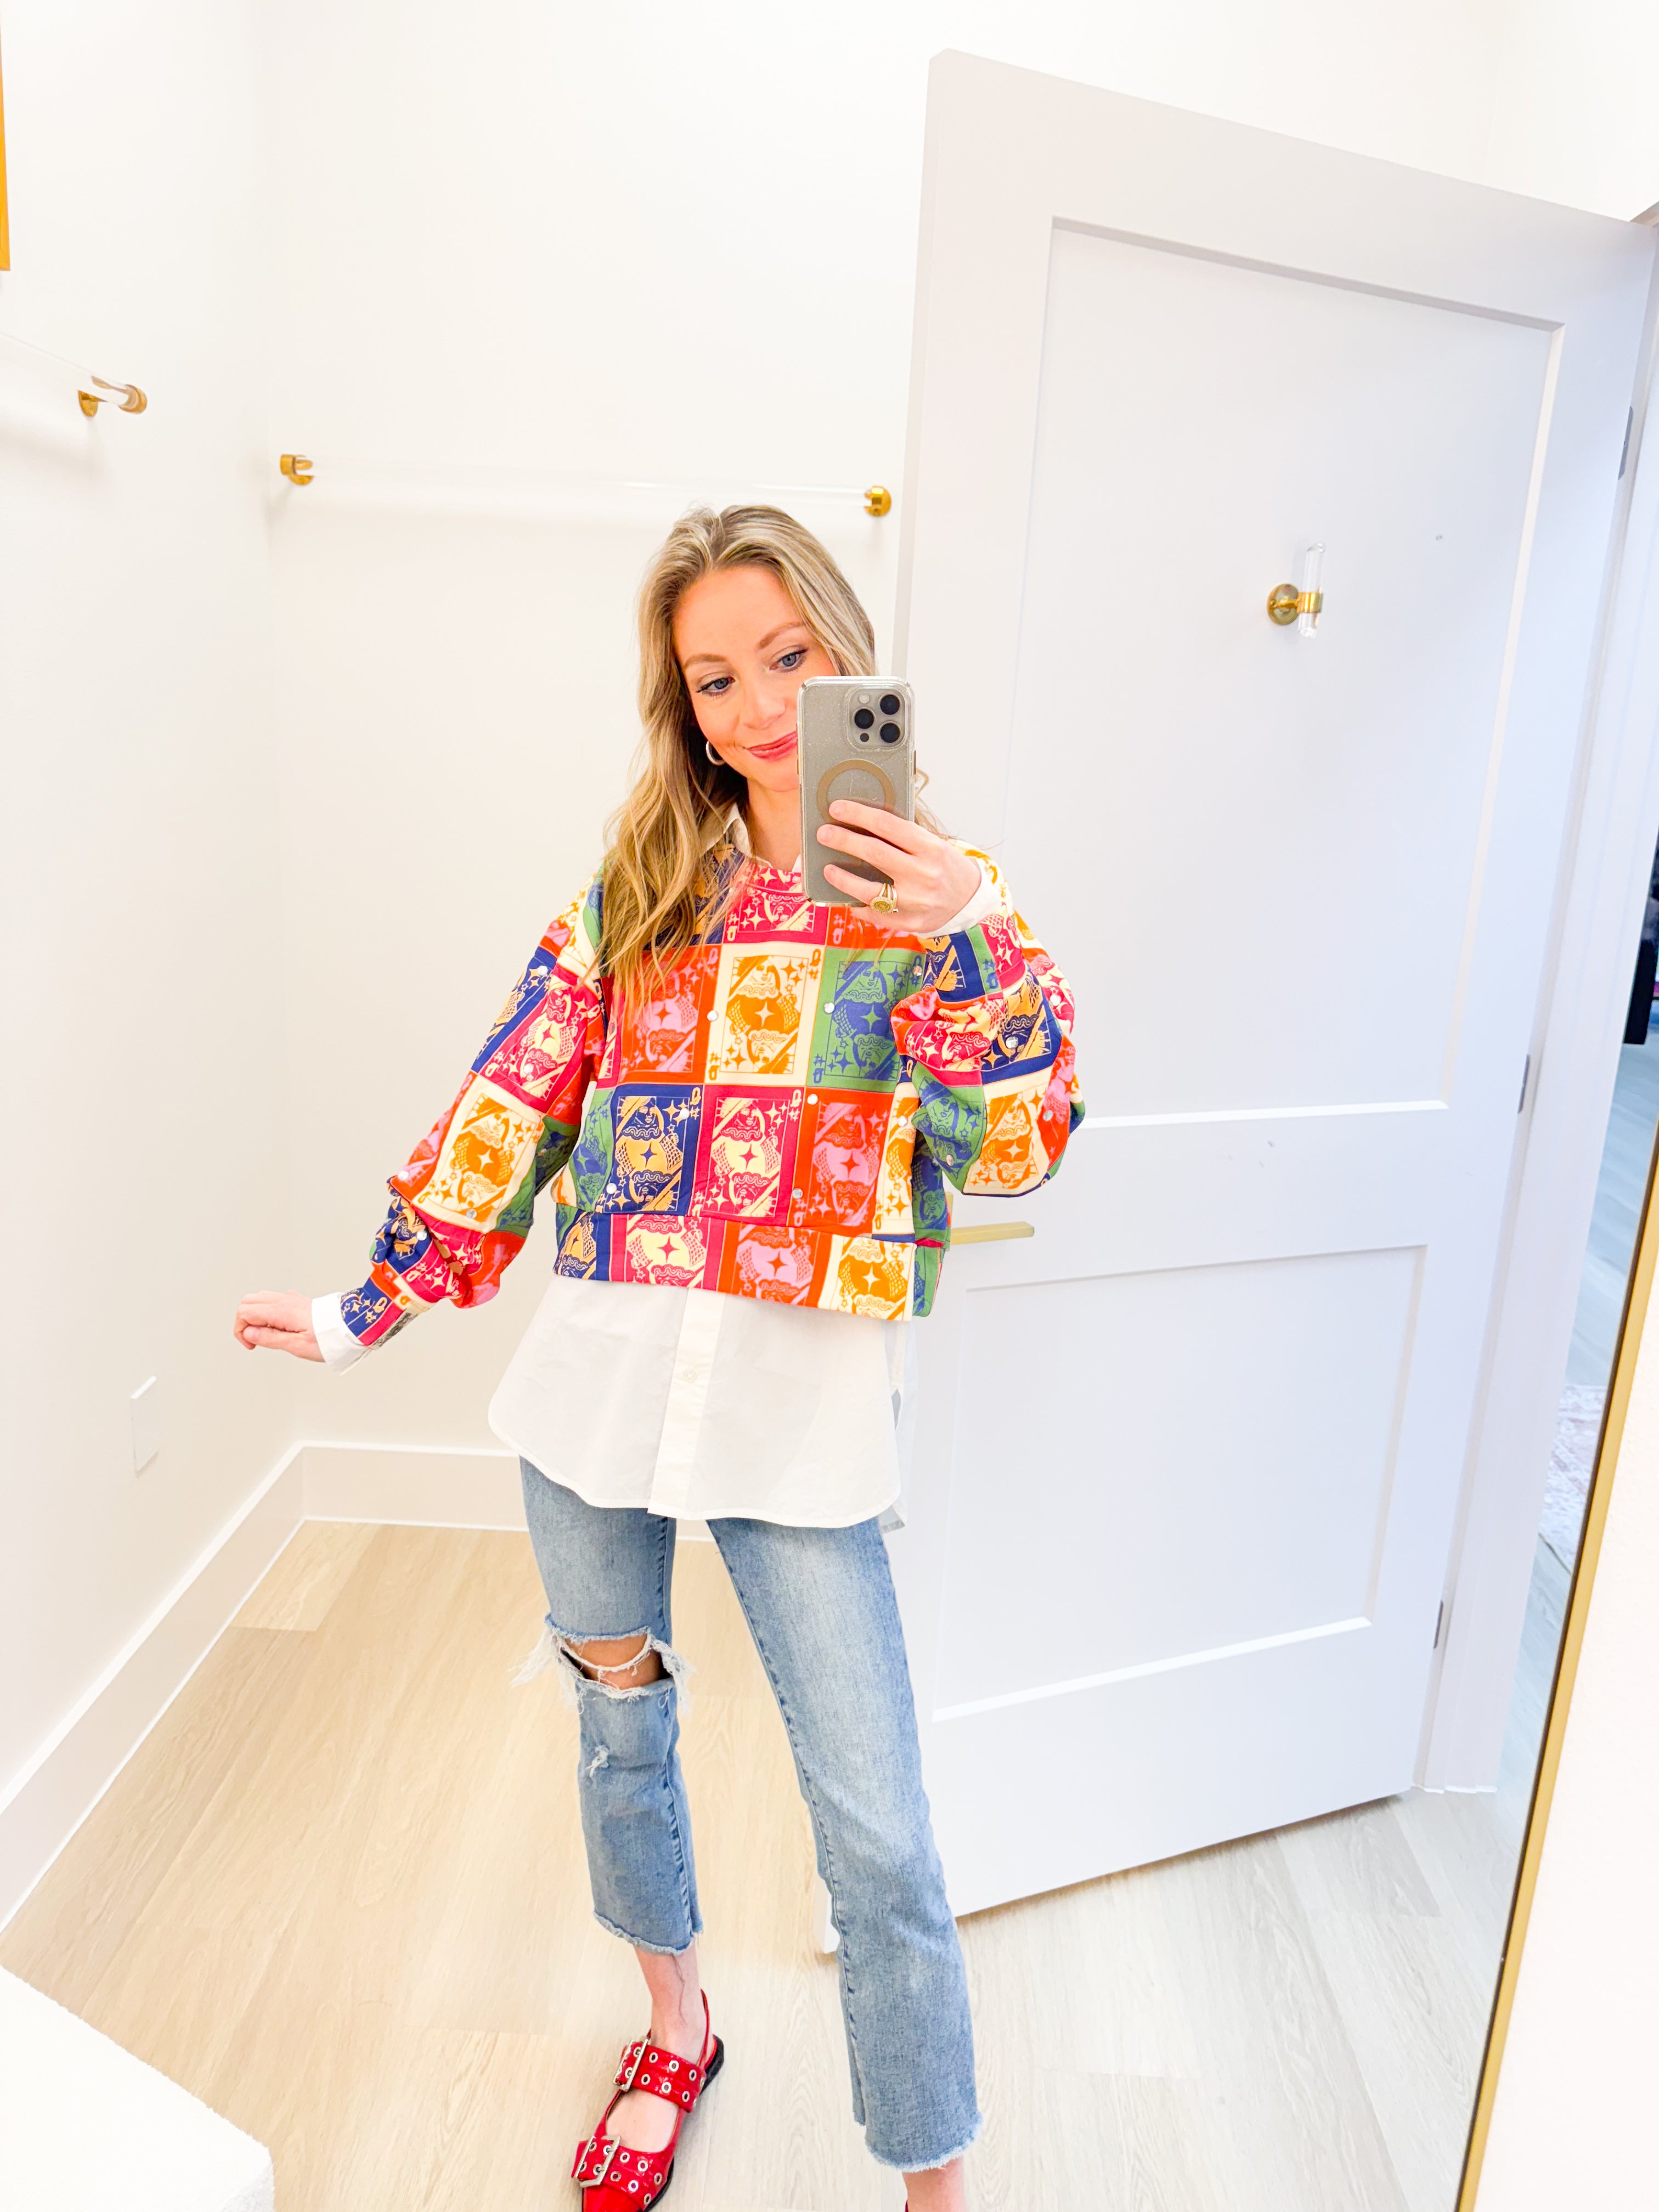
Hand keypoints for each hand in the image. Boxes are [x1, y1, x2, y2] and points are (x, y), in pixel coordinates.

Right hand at [234, 1291, 323, 1361]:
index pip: (244, 1312)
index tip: (252, 1345)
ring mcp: (291, 1299)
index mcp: (281, 1311)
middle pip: (248, 1301)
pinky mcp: (299, 1302)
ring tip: (268, 1334)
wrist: (352, 1326)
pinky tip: (279, 1325)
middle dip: (245, 1321)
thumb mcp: (297, 1346)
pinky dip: (268, 1311)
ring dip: (256, 1315)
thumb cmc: (329, 1338)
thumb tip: (249, 1334)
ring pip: (260, 1298)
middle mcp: (284, 1301)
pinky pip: (275, 1299)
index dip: (241, 1330)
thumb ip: (270, 1339)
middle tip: (256, 1339)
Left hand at [816, 802, 981, 934]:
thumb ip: (903, 838)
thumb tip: (862, 825)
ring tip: (828, 869)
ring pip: (869, 890)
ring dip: (842, 878)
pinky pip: (875, 914)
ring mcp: (916, 902)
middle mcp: (923, 875)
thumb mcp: (933, 845)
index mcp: (931, 849)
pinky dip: (857, 905)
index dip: (859, 814)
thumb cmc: (946, 867)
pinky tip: (846, 897)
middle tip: (824, 834)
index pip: (888, 825)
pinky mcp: (909, 922)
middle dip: (844, 840)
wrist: (970, 901)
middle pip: (875, 853)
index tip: (837, 808)